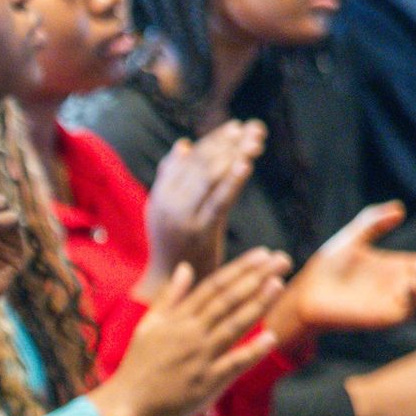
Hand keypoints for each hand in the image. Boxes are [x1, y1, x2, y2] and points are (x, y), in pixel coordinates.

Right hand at [89, 249, 288, 415]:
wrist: (126, 406)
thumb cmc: (137, 367)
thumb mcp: (147, 326)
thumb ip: (169, 297)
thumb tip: (185, 268)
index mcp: (176, 319)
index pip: (214, 287)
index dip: (240, 269)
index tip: (262, 254)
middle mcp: (190, 334)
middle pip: (228, 300)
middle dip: (257, 278)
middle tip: (282, 259)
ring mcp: (199, 358)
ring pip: (233, 326)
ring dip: (258, 304)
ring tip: (279, 284)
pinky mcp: (206, 384)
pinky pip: (234, 364)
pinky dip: (253, 351)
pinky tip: (271, 337)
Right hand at [139, 119, 265, 292]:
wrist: (166, 289)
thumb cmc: (173, 249)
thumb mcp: (167, 212)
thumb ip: (172, 179)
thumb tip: (183, 145)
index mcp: (159, 195)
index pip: (190, 159)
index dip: (214, 140)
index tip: (237, 126)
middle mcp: (167, 203)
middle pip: (202, 164)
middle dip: (229, 143)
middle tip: (254, 128)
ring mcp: (182, 218)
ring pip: (210, 178)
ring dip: (235, 155)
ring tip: (256, 139)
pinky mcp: (199, 233)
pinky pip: (218, 202)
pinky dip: (232, 181)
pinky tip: (246, 164)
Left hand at [264, 203, 415, 343]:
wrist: (306, 292)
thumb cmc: (326, 268)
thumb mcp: (352, 238)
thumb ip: (373, 222)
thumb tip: (399, 208)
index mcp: (395, 268)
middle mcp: (399, 286)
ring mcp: (393, 302)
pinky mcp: (384, 317)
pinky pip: (408, 311)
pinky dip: (414, 299)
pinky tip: (411, 284)